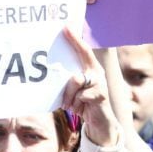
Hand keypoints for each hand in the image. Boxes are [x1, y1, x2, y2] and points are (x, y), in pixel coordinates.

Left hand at [60, 26, 118, 146]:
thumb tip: (51, 71)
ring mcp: (100, 84)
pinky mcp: (100, 95)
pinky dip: (76, 104)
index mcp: (91, 68)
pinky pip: (80, 96)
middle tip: (64, 99)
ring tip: (72, 106)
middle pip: (76, 71)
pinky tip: (80, 110)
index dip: (75, 38)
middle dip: (67, 86)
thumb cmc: (84, 104)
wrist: (101, 124)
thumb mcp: (75, 90)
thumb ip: (69, 79)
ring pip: (75, 82)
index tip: (65, 27)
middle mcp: (97, 73)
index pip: (83, 50)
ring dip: (70, 97)